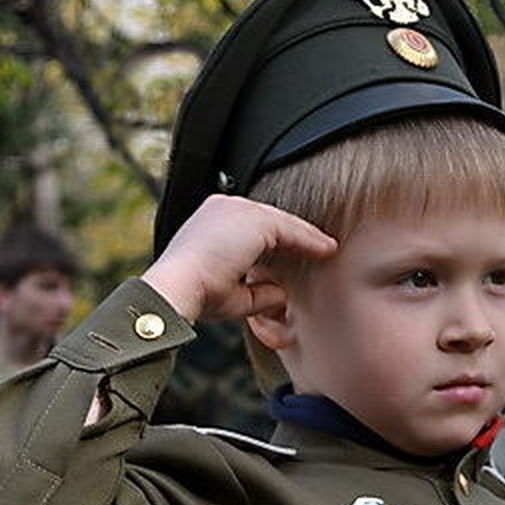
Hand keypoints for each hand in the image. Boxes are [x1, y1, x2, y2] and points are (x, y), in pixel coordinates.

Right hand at [141, 195, 337, 323]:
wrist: (177, 288)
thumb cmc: (196, 296)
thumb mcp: (233, 295)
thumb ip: (259, 293)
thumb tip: (282, 294)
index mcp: (212, 222)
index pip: (252, 228)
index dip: (278, 243)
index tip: (297, 256)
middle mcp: (223, 208)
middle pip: (269, 220)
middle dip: (295, 235)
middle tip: (320, 249)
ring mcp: (237, 209)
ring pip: (281, 222)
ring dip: (306, 237)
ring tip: (327, 250)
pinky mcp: (253, 219)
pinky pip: (289, 229)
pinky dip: (309, 240)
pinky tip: (327, 250)